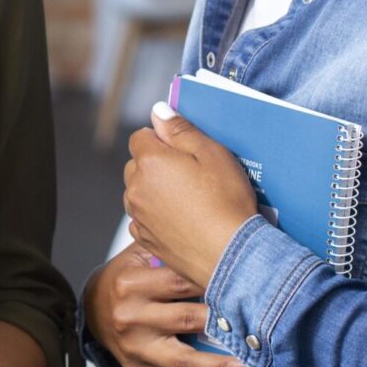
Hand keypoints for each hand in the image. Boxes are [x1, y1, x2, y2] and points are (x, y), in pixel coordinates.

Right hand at [85, 244, 254, 366]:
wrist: (91, 309)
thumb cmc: (126, 278)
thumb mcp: (139, 255)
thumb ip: (171, 250)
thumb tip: (222, 239)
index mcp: (133, 282)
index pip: (182, 281)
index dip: (217, 283)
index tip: (252, 288)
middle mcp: (132, 316)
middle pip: (187, 320)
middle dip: (227, 327)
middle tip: (265, 332)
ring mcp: (136, 348)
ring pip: (183, 361)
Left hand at [125, 101, 259, 288]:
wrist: (230, 254)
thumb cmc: (226, 201)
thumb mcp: (212, 154)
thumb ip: (180, 130)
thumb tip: (158, 112)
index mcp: (149, 161)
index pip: (140, 136)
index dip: (162, 139)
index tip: (184, 150)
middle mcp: (135, 187)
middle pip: (137, 165)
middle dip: (157, 165)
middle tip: (191, 175)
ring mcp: (138, 215)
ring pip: (139, 192)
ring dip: (155, 191)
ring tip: (189, 200)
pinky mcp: (145, 239)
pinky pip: (144, 218)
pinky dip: (156, 215)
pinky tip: (182, 220)